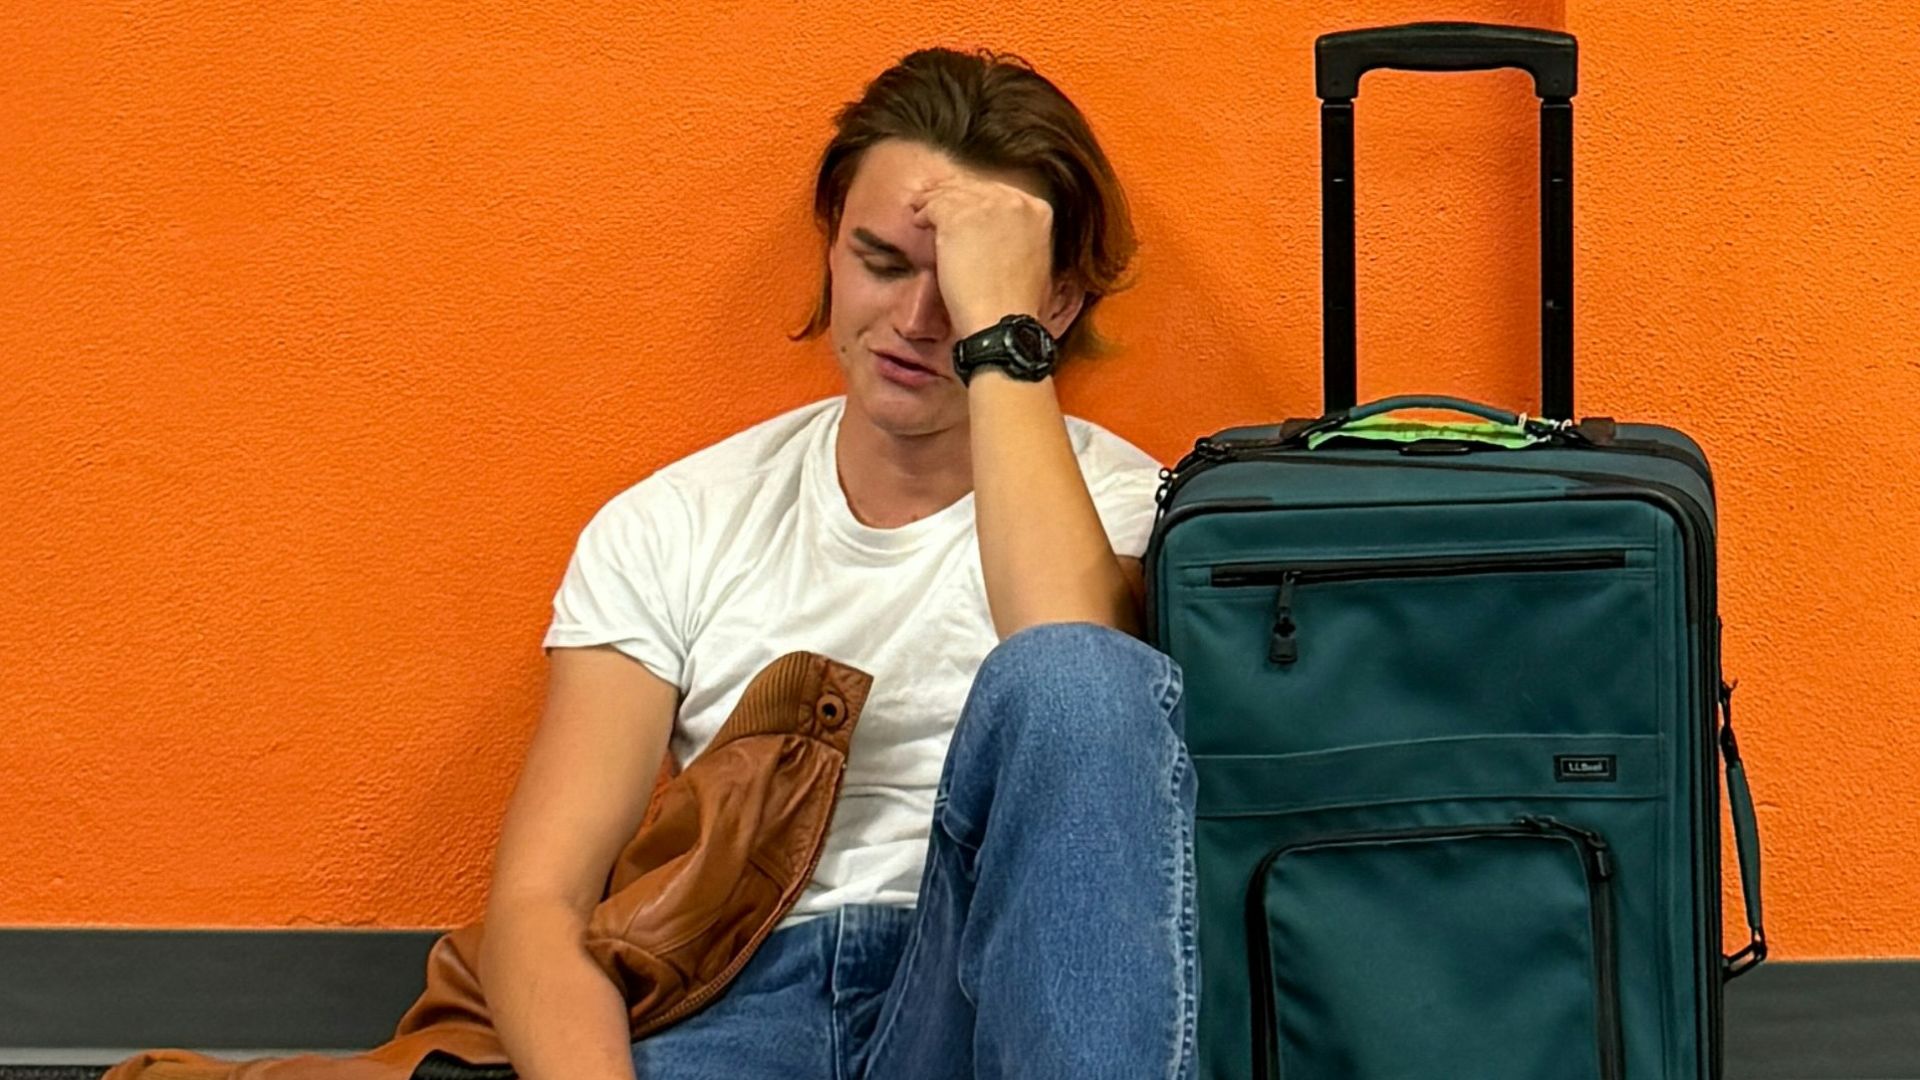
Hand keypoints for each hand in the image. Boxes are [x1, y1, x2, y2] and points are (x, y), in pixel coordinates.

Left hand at [907, 175, 1054, 338]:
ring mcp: (987, 206)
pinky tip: (918, 221)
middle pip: (975, 188)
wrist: (1003, 321)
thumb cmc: (1017, 305)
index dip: (978, 198)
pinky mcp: (958, 217)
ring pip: (952, 193)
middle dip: (954, 194)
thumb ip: (1019, 238)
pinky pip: (934, 205)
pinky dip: (924, 212)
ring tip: (921, 208)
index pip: (1000, 193)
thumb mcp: (1033, 261)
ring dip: (934, 200)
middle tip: (935, 200)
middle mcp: (1015, 201)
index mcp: (1038, 211)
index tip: (964, 205)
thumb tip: (995, 236)